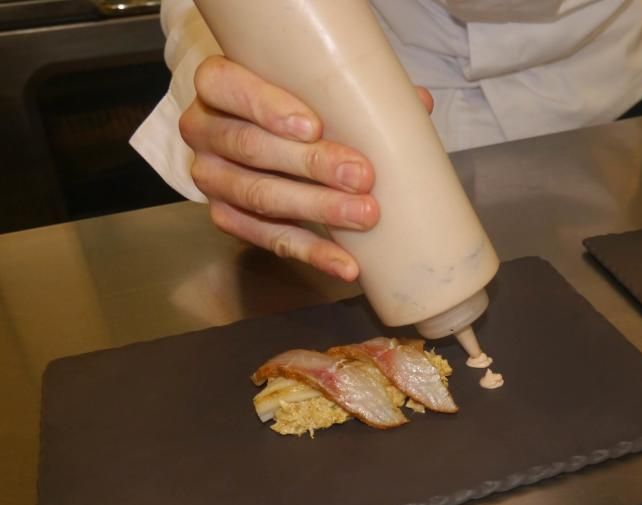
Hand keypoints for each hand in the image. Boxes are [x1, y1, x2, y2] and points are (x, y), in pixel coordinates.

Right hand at [179, 56, 433, 280]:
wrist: (259, 136)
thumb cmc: (290, 102)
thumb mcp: (312, 86)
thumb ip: (352, 90)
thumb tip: (418, 102)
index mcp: (215, 84)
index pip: (226, 87)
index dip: (267, 107)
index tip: (314, 127)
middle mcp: (204, 130)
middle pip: (251, 147)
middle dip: (310, 165)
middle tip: (362, 176)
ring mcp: (210, 177)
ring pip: (258, 195)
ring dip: (316, 208)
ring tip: (365, 216)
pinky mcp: (226, 217)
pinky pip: (268, 238)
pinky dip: (312, 252)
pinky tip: (346, 263)